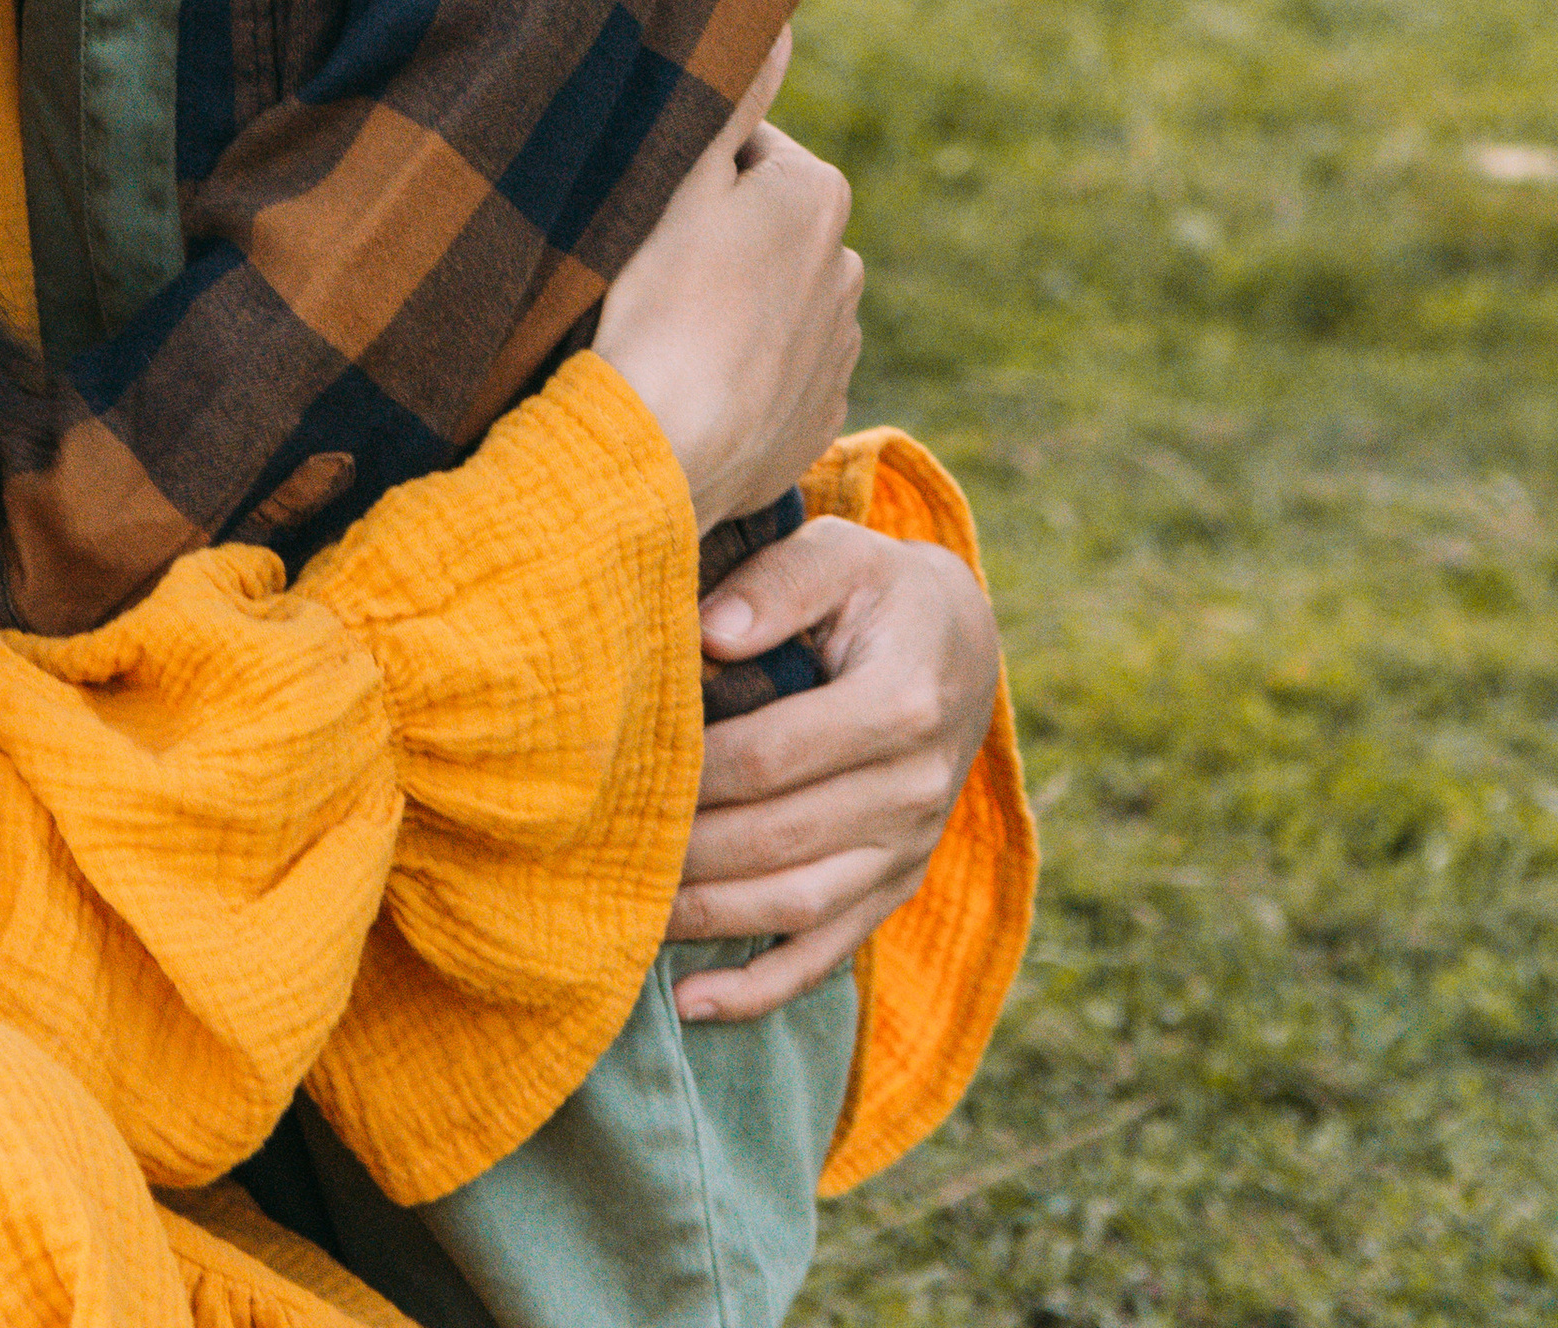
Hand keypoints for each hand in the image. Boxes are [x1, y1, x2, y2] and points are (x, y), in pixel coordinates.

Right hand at [595, 65, 860, 535]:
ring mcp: (838, 351)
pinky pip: (776, 376)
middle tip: (652, 275)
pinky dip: (742, 374)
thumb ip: (734, 94)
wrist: (663, 449)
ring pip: (772, 303)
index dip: (687, 180)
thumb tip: (780, 20)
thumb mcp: (683, 177)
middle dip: (719, 243)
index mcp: (819, 197)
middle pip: (764, 231)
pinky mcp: (817, 419)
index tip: (648, 216)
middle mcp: (848, 268)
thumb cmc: (659, 300)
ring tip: (669, 335)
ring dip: (732, 309)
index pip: (745, 156)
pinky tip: (694, 386)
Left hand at [665, 517, 1000, 1018]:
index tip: (615, 775)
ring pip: (797, 907)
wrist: (962, 643)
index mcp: (900, 703)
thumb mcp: (841, 554)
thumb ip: (780, 582)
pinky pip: (828, 953)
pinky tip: (688, 1003)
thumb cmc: (878, 590)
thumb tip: (708, 631)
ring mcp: (910, 849)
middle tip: (595, 854)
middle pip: (776, 840)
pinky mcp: (896, 886)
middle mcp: (915, 789)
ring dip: (707, 922)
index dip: (691, 772)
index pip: (773, 755)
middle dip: (682, 853)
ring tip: (622, 923)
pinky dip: (760, 988)